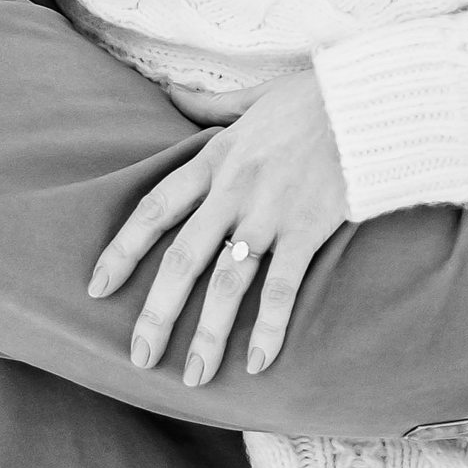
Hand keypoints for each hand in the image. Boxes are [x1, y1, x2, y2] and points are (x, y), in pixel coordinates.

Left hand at [88, 60, 350, 384]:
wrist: (371, 99)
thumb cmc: (315, 98)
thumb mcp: (252, 96)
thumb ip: (208, 104)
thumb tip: (172, 92)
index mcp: (214, 159)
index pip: (154, 209)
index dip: (122, 250)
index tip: (97, 287)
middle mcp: (233, 190)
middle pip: (182, 258)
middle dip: (157, 312)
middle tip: (140, 357)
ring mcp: (270, 212)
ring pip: (228, 282)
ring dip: (209, 333)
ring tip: (195, 376)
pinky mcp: (309, 228)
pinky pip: (283, 286)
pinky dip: (270, 327)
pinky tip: (259, 363)